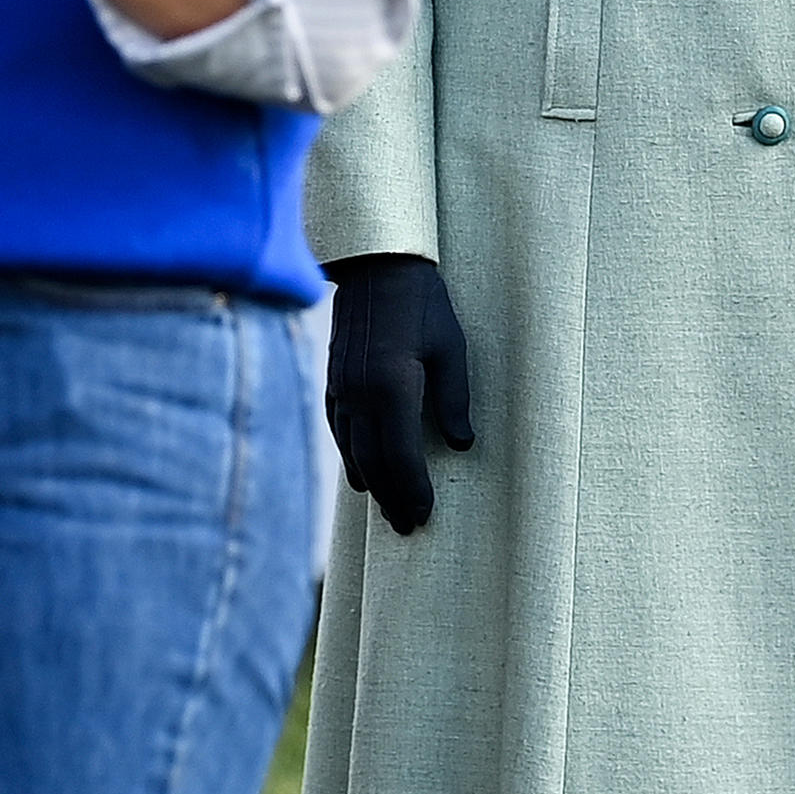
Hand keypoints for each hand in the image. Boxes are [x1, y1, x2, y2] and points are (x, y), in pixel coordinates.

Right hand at [322, 254, 475, 531]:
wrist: (375, 265)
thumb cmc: (422, 304)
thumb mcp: (451, 349)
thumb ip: (454, 399)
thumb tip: (461, 445)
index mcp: (392, 385)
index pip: (401, 455)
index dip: (413, 490)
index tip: (425, 515)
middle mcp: (360, 393)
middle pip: (373, 461)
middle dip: (391, 497)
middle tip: (408, 527)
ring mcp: (341, 388)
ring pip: (352, 450)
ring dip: (371, 483)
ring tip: (387, 509)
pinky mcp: (332, 380)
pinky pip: (339, 431)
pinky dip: (351, 457)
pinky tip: (361, 472)